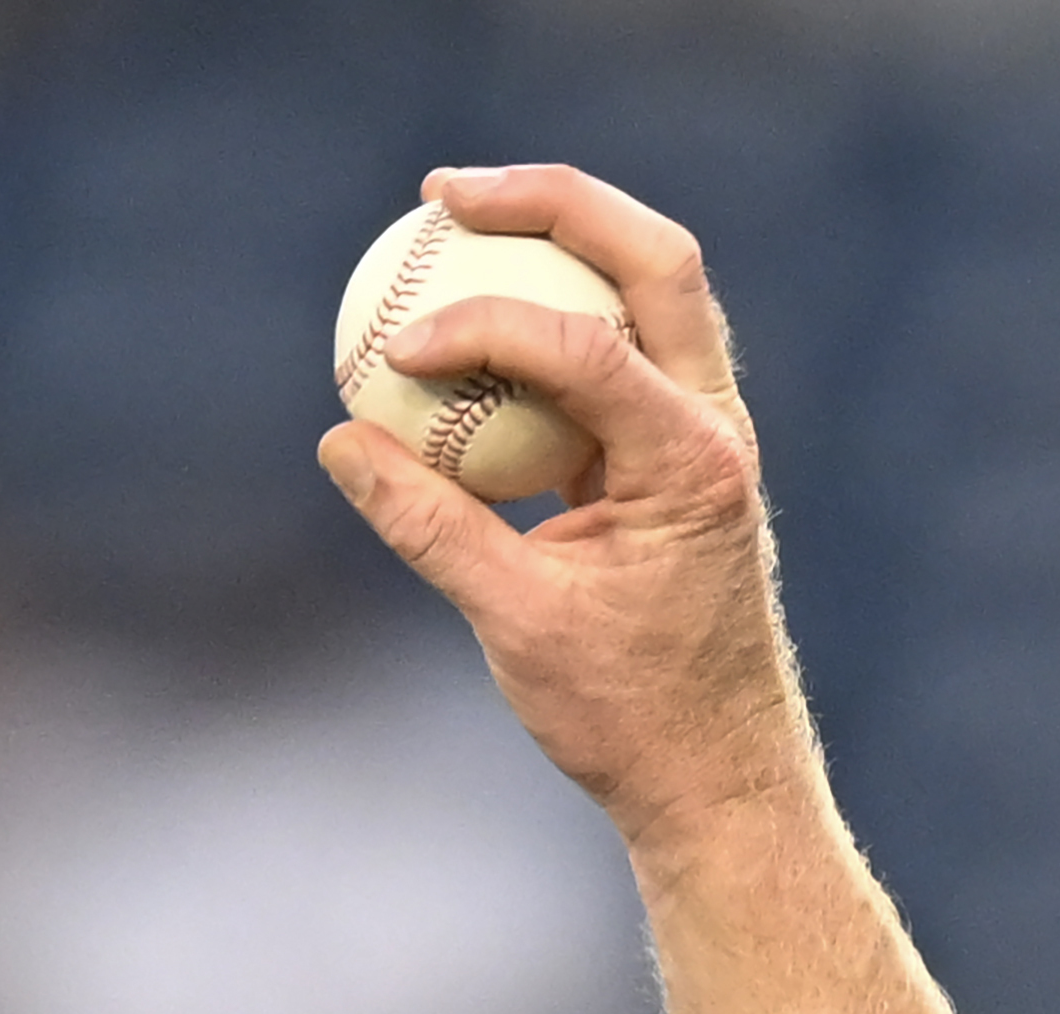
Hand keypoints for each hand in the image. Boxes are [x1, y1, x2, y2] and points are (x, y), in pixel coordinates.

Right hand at [314, 165, 811, 848]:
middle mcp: (715, 431)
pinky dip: (545, 321)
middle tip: (443, 192)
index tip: (394, 351)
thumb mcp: (515, 624)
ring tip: (452, 216)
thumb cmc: (633, 715)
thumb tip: (340, 439)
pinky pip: (612, 355)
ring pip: (648, 293)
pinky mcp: (676, 455)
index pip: (580, 346)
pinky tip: (465, 317)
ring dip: (560, 241)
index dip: (477, 325)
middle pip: (655, 260)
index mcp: (693, 465)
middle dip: (552, 204)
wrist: (719, 775)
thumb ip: (428, 526)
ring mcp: (705, 437)